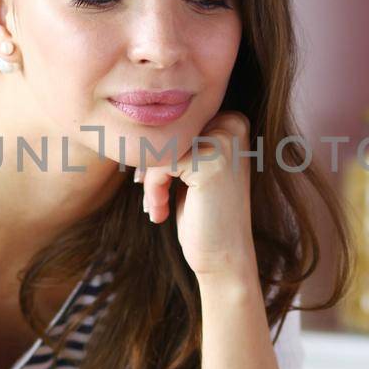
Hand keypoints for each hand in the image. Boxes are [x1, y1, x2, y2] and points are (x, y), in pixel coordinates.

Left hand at [135, 111, 254, 278]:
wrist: (223, 256)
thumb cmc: (203, 213)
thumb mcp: (191, 169)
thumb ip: (179, 140)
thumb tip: (135, 111)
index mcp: (233, 120)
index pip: (176, 121)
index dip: (157, 151)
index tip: (148, 179)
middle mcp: (233, 124)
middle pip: (168, 130)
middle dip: (151, 163)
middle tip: (148, 194)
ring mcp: (224, 142)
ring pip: (162, 147)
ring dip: (150, 180)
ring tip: (156, 206)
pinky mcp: (210, 162)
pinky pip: (161, 164)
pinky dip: (153, 190)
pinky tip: (159, 213)